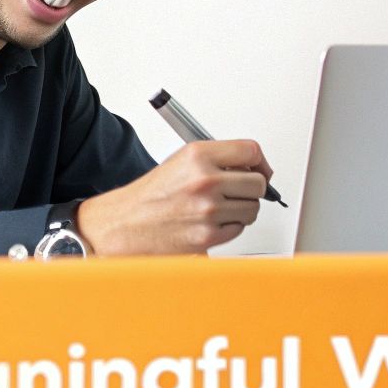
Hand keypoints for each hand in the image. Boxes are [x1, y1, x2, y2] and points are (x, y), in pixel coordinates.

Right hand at [77, 140, 274, 255]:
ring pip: (252, 209)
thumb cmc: (152, 195)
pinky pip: (238, 229)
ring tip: (220, 208)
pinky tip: (210, 222)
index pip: (250, 151)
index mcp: (198, 156)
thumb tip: (253, 167)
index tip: (261, 170)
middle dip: (253, 189)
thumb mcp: (182, 161)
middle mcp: (205, 180)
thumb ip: (217, 159)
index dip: (261, 162)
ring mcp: (207, 210)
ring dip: (242, 210)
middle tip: (240, 192)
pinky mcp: (207, 236)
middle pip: (258, 183)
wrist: (126, 224)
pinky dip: (229, 228)